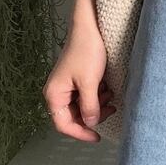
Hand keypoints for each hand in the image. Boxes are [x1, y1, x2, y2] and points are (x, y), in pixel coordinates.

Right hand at [42, 20, 116, 141]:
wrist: (90, 28)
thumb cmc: (86, 51)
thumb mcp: (90, 82)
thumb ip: (90, 106)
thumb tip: (90, 123)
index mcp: (54, 95)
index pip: (63, 124)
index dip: (80, 133)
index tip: (97, 137)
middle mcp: (58, 92)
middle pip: (74, 116)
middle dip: (93, 115)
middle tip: (111, 109)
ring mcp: (67, 85)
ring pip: (82, 106)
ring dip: (97, 105)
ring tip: (111, 96)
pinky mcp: (77, 79)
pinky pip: (86, 95)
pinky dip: (97, 95)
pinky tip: (107, 88)